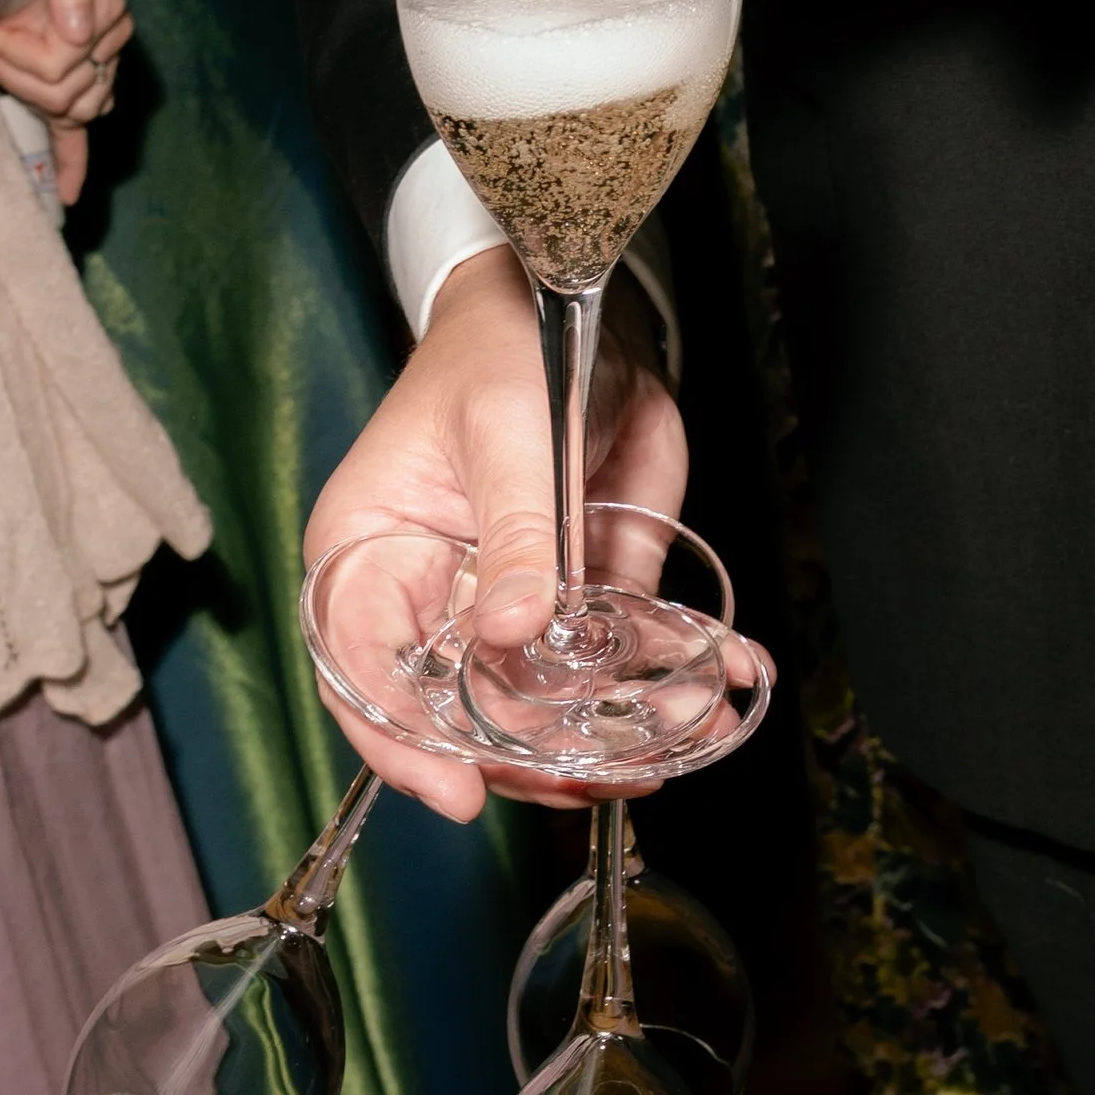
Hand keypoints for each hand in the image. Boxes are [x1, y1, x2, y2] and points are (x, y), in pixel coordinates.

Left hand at [0, 0, 133, 205]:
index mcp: (107, 16)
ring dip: (26, 91)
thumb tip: (81, 34)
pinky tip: (68, 194)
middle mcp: (104, 47)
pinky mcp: (69, 83)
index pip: (64, 65)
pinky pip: (78, 132)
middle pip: (66, 94)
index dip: (17, 56)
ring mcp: (90, 67)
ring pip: (67, 110)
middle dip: (18, 73)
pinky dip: (73, 163)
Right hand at [301, 245, 688, 820]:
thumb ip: (514, 531)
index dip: (406, 746)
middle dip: (540, 752)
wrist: (572, 303)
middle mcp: (436, 599)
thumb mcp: (506, 430)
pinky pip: (623, 652)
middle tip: (611, 771)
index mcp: (371, 558)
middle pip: (467, 710)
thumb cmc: (501, 348)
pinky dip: (674, 673)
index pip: (365, 675)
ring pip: (551, 699)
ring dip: (618, 728)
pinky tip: (730, 680)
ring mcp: (515, 604)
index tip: (465, 791)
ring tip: (685, 738)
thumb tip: (513, 630)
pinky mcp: (585, 592)